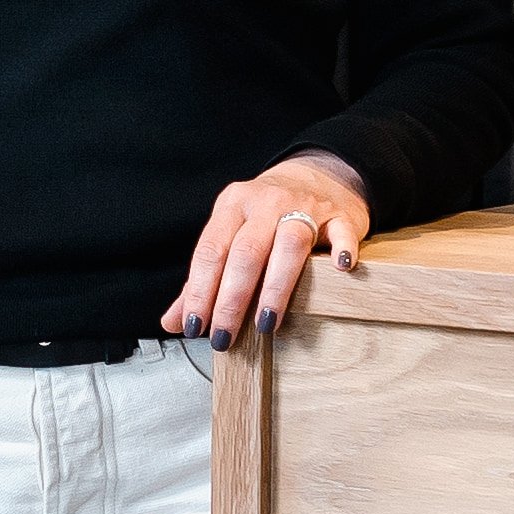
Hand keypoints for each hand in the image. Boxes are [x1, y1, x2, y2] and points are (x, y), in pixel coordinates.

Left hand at [166, 150, 370, 339]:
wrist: (315, 177)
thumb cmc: (266, 216)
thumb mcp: (230, 236)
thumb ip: (202, 280)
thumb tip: (172, 322)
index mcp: (232, 206)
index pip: (210, 251)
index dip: (199, 291)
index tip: (194, 325)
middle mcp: (265, 203)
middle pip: (246, 252)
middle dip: (231, 299)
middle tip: (224, 335)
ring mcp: (304, 206)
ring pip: (289, 244)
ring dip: (275, 287)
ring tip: (266, 323)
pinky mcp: (338, 215)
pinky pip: (341, 231)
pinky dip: (341, 249)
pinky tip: (339, 270)